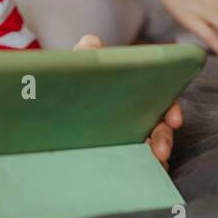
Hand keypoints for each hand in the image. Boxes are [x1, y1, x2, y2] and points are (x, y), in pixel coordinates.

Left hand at [71, 34, 182, 170]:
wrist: (44, 112)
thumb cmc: (66, 87)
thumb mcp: (74, 69)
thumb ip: (83, 55)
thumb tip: (91, 42)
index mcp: (130, 94)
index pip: (159, 100)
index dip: (171, 109)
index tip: (174, 121)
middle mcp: (133, 117)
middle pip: (158, 128)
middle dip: (164, 139)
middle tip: (160, 151)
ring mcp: (125, 139)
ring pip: (150, 149)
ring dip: (156, 157)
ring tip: (152, 165)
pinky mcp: (114, 157)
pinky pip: (135, 166)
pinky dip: (144, 171)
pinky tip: (142, 176)